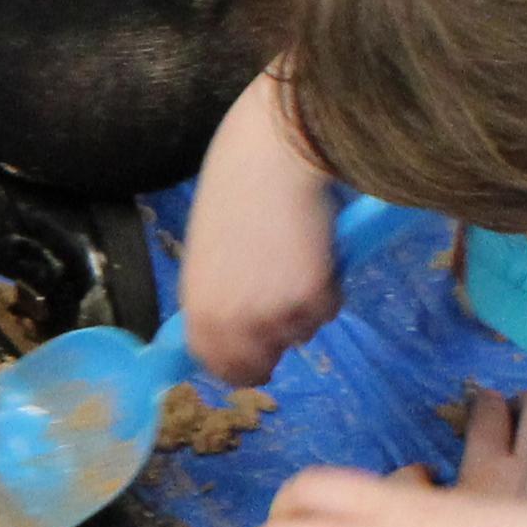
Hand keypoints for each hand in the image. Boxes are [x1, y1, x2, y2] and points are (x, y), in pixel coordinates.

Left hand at [177, 100, 344, 386]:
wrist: (270, 158)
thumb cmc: (235, 192)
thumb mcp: (209, 256)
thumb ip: (217, 298)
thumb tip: (231, 331)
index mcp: (197, 311)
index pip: (216, 368)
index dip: (238, 364)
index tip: (255, 354)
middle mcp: (230, 323)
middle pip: (258, 369)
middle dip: (276, 341)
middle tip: (284, 303)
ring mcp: (271, 314)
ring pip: (301, 334)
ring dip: (303, 306)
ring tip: (292, 255)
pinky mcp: (311, 298)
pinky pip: (329, 310)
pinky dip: (330, 286)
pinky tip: (314, 248)